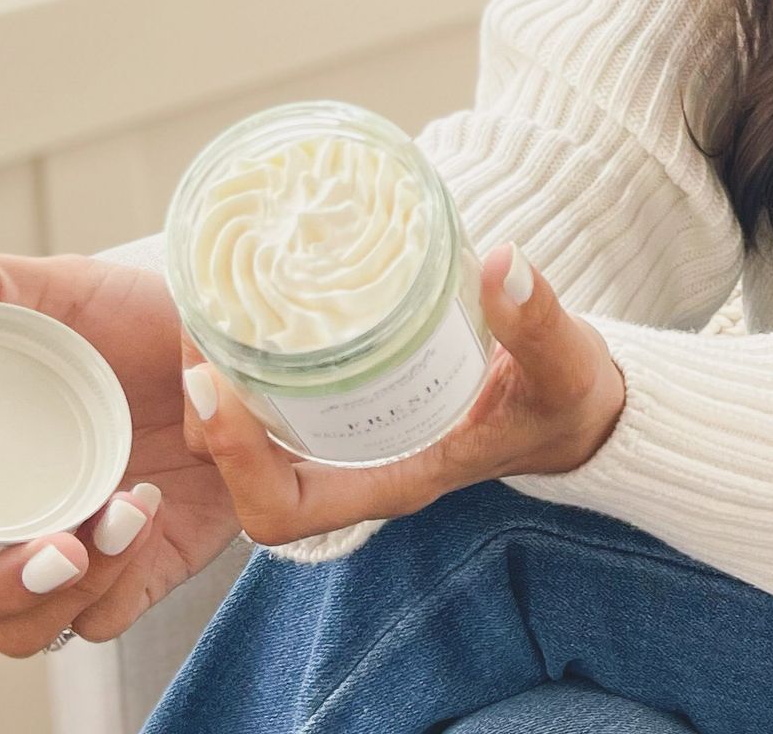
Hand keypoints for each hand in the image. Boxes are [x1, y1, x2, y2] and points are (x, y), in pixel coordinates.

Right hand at [0, 251, 244, 655]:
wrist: (235, 337)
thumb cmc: (134, 312)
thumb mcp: (67, 286)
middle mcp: (9, 516)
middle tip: (57, 545)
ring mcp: (69, 551)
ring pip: (24, 626)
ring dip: (63, 591)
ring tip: (125, 513)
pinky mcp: (133, 570)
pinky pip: (102, 618)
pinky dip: (117, 586)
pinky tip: (149, 511)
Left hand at [179, 241, 625, 547]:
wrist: (578, 405)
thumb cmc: (566, 399)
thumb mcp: (562, 363)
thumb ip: (536, 319)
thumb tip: (504, 263)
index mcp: (395, 479)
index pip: (283, 509)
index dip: (236, 461)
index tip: (215, 387)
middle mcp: (362, 467)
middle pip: (249, 473)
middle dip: (209, 412)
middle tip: (194, 330)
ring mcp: (357, 439)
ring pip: (260, 432)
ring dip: (224, 381)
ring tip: (209, 305)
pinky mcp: (361, 402)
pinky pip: (286, 396)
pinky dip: (258, 359)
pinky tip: (253, 301)